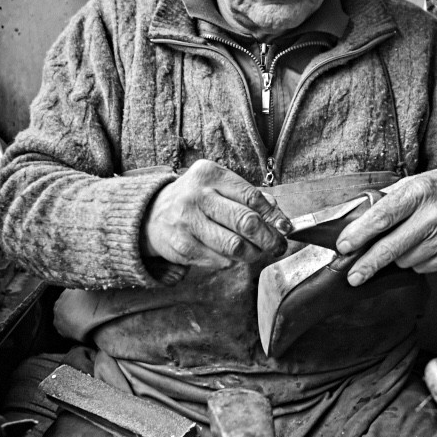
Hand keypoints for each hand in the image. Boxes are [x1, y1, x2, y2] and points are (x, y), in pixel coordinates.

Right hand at [141, 159, 290, 266]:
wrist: (152, 214)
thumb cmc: (194, 200)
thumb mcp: (217, 186)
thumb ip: (248, 197)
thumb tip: (278, 216)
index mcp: (210, 175)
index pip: (251, 197)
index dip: (273, 215)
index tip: (285, 227)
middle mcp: (198, 196)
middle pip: (246, 222)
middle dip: (269, 238)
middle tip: (277, 246)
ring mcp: (188, 222)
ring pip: (235, 246)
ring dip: (253, 253)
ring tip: (257, 252)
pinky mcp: (182, 246)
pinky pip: (220, 260)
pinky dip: (232, 261)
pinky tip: (231, 255)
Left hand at [336, 167, 436, 284]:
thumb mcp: (420, 180)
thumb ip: (390, 197)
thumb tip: (357, 216)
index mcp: (421, 191)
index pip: (383, 216)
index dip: (360, 234)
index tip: (343, 246)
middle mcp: (433, 216)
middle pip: (391, 248)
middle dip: (367, 264)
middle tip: (352, 275)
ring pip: (404, 261)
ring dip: (394, 257)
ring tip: (405, 240)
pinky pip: (420, 267)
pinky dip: (414, 260)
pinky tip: (422, 245)